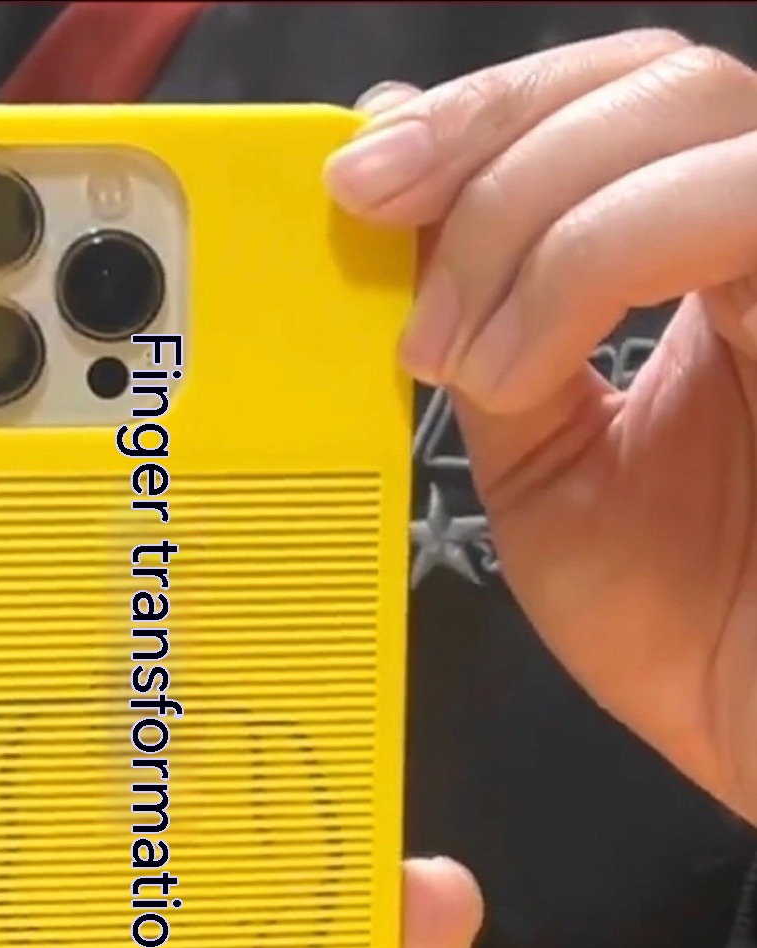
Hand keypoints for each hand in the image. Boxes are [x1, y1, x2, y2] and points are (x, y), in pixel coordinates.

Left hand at [328, 31, 756, 821]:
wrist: (753, 730)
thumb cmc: (681, 621)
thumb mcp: (540, 466)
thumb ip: (486, 338)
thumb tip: (403, 221)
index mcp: (702, 273)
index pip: (609, 111)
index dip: (484, 114)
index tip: (364, 175)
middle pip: (653, 82)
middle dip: (487, 143)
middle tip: (371, 218)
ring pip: (695, 118)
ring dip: (524, 218)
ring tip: (447, 352)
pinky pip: (739, 210)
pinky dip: (591, 261)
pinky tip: (513, 367)